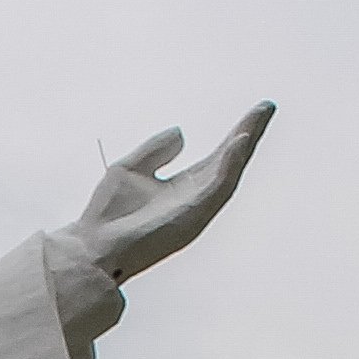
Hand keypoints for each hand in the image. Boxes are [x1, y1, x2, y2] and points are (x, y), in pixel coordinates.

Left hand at [72, 103, 272, 282]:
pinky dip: (229, 164)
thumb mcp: (132, 168)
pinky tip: (237, 141)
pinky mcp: (191, 217)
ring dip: (243, 146)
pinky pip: (216, 187)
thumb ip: (157, 149)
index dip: (234, 134)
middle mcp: (193, 198)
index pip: (216, 157)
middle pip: (228, 162)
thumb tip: (181, 133)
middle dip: (247, 134)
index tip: (253, 112)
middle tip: (265, 108)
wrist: (93, 249)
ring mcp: (195, 208)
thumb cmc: (107, 217)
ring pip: (228, 173)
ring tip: (255, 120)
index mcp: (181, 188)